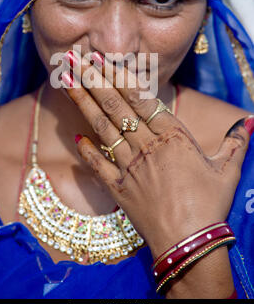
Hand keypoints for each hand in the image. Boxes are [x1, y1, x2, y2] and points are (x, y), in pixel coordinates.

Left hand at [61, 50, 250, 258]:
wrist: (190, 244)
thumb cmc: (211, 205)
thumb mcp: (228, 170)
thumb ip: (235, 143)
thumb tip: (251, 122)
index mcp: (172, 136)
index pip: (142, 98)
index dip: (121, 76)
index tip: (104, 59)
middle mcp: (147, 146)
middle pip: (116, 107)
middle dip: (95, 80)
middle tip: (76, 60)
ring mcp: (129, 166)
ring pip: (103, 128)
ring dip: (84, 103)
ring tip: (68, 82)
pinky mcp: (118, 189)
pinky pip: (98, 166)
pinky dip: (86, 151)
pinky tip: (75, 136)